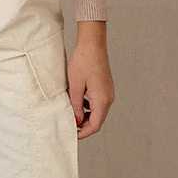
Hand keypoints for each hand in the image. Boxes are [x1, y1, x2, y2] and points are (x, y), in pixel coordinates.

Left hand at [68, 21, 113, 137]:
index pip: (95, 125)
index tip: (72, 134)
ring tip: (70, 112)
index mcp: (102, 99)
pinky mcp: (105, 87)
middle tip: (69, 125)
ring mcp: (108, 92)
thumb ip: (75, 105)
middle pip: (97, 120)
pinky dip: (87, 106)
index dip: (83, 133)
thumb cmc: (83, 62)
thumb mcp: (75, 85)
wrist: (92, 43)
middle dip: (84, 125)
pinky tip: (76, 100)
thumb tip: (77, 121)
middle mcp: (108, 98)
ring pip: (97, 111)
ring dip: (85, 115)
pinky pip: (97, 102)